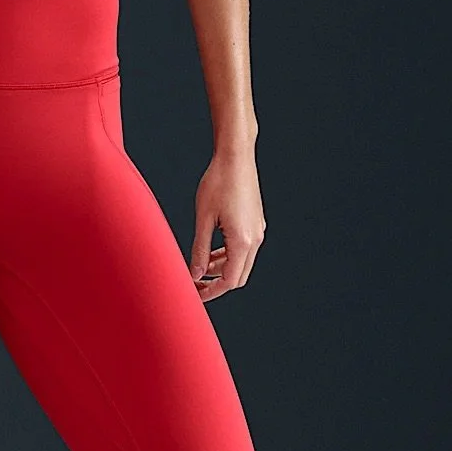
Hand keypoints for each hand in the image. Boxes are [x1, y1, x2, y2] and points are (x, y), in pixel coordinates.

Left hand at [188, 148, 264, 301]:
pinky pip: (243, 248)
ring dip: (221, 269)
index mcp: (242, 241)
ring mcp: (257, 231)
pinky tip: (211, 251)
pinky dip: (228, 255)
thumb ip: (200, 250)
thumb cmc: (217, 183)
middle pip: (238, 276)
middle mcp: (255, 239)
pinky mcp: (255, 223)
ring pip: (241, 262)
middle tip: (194, 284)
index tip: (193, 293)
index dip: (211, 292)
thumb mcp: (203, 219)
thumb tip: (195, 274)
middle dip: (216, 284)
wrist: (236, 157)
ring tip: (198, 267)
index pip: (229, 281)